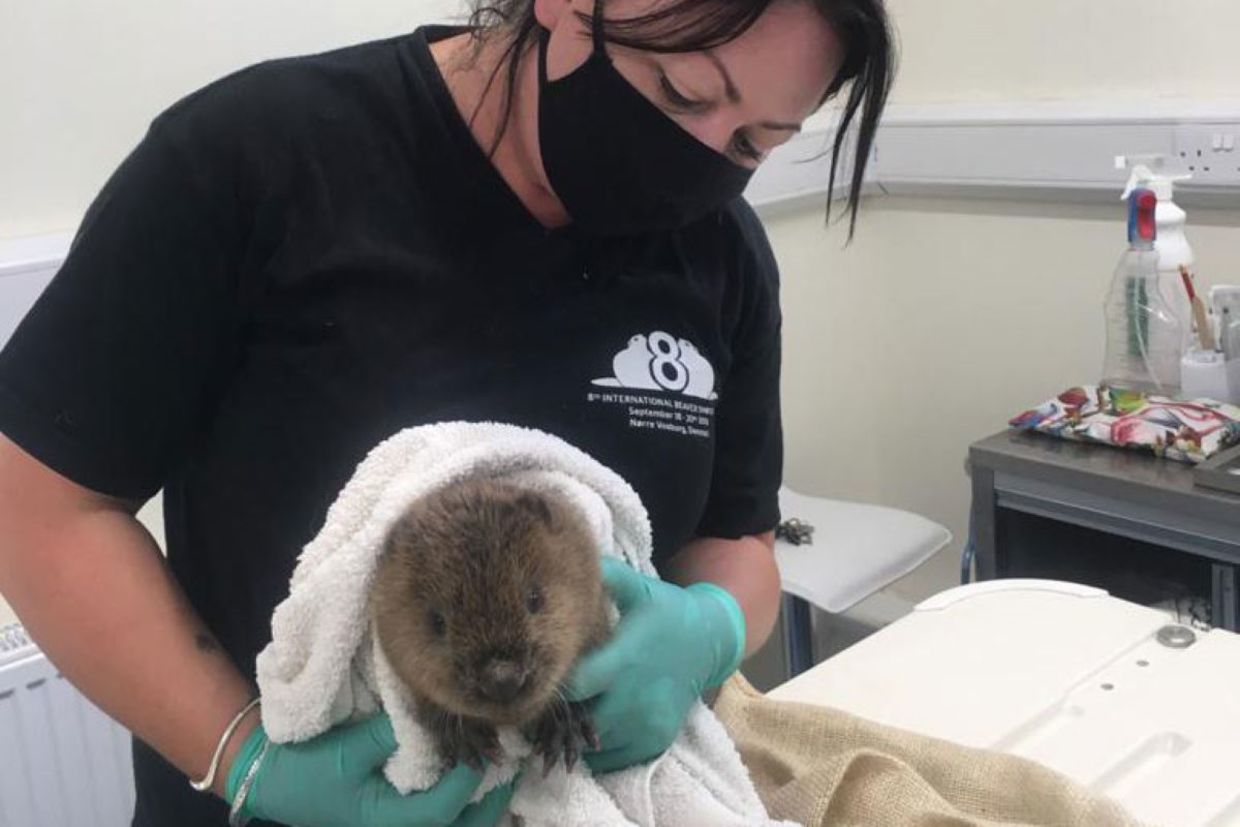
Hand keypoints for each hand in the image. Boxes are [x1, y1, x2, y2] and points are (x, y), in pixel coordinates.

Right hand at [226, 713, 515, 826]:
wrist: (271, 781)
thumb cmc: (305, 769)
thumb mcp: (345, 750)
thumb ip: (390, 736)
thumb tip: (432, 717)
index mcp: (389, 823)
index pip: (446, 808)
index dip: (471, 777)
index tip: (488, 743)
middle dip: (493, 798)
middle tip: (517, 762)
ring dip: (483, 803)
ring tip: (506, 768)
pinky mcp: (397, 819)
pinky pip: (442, 818)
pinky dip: (465, 804)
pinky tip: (478, 777)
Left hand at [565, 558, 744, 774]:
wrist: (708, 641)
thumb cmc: (665, 611)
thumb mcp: (639, 589)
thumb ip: (607, 576)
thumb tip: (577, 558)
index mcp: (624, 659)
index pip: (575, 685)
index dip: (552, 685)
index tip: (537, 679)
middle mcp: (635, 697)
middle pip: (579, 721)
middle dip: (560, 716)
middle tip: (545, 703)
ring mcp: (647, 722)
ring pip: (594, 744)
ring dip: (575, 735)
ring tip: (565, 716)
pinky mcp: (655, 740)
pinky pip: (613, 760)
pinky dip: (596, 751)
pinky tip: (589, 729)